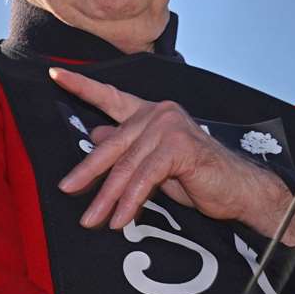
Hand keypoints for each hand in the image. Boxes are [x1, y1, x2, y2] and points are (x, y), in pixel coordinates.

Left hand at [52, 67, 294, 243]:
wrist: (239, 190)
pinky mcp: (179, 146)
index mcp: (151, 114)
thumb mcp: (153, 164)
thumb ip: (127, 150)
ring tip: (92, 219)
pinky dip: (130, 201)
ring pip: (126, 166)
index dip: (82, 86)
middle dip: (88, 171)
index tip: (55, 74)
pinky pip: (145, 178)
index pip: (111, 97)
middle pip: (112, 144)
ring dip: (107, 197)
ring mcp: (170, 126)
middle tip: (67, 190)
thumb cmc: (198, 177)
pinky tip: (121, 219)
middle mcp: (159, 113)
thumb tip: (94, 137)